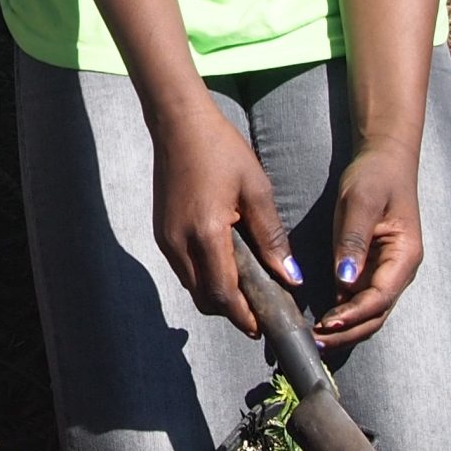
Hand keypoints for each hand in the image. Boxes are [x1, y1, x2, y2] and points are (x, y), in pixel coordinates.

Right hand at [152, 103, 297, 335]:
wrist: (177, 124)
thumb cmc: (221, 149)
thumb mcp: (256, 188)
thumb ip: (272, 237)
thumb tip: (289, 276)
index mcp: (207, 233)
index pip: (223, 294)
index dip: (243, 316)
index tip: (264, 326)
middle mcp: (180, 243)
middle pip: (205, 299)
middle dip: (231, 311)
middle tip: (259, 309)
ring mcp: (166, 239)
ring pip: (192, 287)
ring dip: (216, 294)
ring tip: (245, 286)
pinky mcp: (161, 232)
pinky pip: (183, 269)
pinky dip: (203, 276)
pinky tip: (224, 262)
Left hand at [317, 139, 423, 346]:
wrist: (384, 160)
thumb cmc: (375, 177)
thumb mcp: (361, 202)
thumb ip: (353, 240)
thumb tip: (345, 281)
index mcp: (404, 256)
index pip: (380, 298)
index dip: (354, 314)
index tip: (327, 323)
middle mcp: (399, 271)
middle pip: (376, 314)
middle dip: (348, 332)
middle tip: (315, 341)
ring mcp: (386, 272)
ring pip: (368, 312)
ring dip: (345, 328)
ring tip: (314, 338)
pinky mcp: (371, 269)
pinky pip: (359, 299)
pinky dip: (343, 314)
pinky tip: (321, 322)